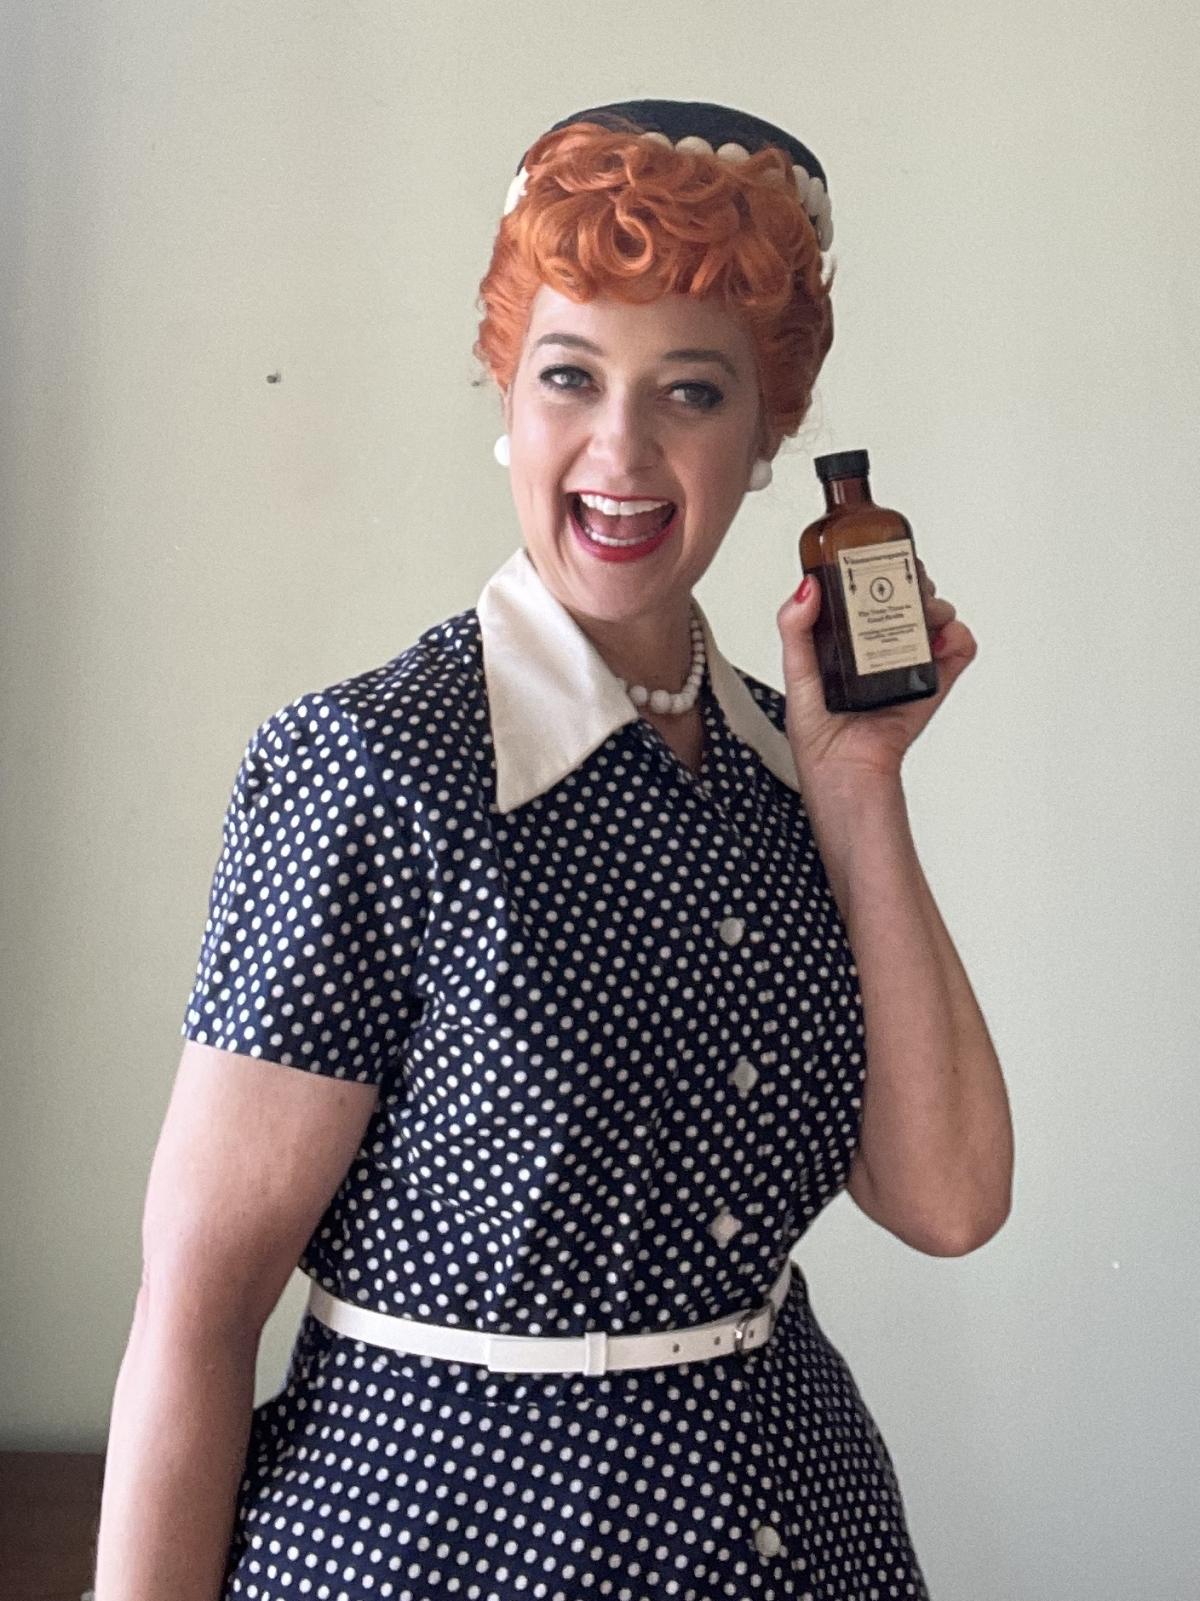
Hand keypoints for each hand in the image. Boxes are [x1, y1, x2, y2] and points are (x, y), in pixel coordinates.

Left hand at [775, 557, 976, 789]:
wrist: (845, 773)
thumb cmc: (817, 735)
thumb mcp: (796, 672)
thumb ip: (795, 629)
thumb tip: (807, 587)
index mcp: (847, 639)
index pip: (868, 591)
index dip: (877, 568)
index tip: (878, 553)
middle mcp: (880, 646)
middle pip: (907, 597)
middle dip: (912, 581)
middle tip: (907, 580)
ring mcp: (909, 663)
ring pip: (935, 618)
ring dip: (936, 606)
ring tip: (923, 611)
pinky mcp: (931, 684)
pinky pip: (958, 652)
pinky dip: (959, 638)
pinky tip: (943, 638)